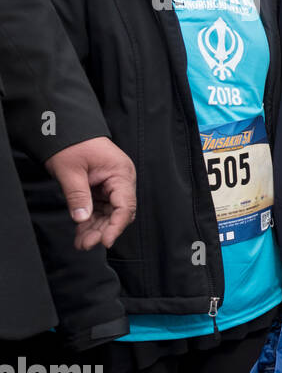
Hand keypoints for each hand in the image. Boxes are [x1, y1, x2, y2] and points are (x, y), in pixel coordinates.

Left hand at [44, 136, 136, 250]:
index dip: (116, 226)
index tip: (105, 241)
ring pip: (108, 213)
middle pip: (118, 212)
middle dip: (103, 230)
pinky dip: (90, 220)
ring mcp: (111, 185)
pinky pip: (99, 208)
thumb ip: (77, 196)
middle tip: (86, 244)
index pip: (125, 205)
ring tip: (81, 243)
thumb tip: (81, 219)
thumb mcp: (70, 171)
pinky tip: (81, 232)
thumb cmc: (71, 143)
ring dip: (96, 228)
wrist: (64, 128)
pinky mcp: (101, 188)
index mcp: (120, 173)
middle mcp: (120, 180)